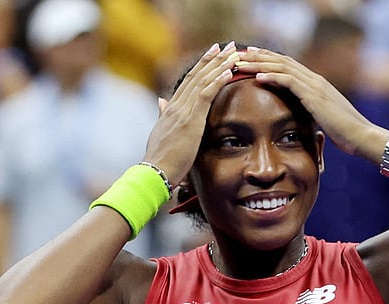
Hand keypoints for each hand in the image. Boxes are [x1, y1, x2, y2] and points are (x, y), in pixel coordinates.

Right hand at [142, 42, 240, 183]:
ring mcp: (182, 111)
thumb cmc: (161, 160)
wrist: (155, 173)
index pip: (188, 82)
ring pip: (202, 80)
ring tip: (234, 52)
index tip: (213, 54)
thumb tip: (161, 102)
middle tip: (228, 46)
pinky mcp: (190, 120)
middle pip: (196, 75)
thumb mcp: (162, 133)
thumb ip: (163, 116)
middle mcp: (175, 106)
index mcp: (170, 110)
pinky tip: (229, 71)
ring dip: (219, 65)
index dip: (202, 66)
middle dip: (213, 59)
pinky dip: (217, 81)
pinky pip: (205, 94)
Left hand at [236, 47, 386, 160]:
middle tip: (240, 54)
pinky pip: (289, 81)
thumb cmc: (346, 133)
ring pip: (283, 67)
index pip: (289, 66)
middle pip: (283, 61)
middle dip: (260, 56)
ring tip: (242, 63)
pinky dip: (273, 76)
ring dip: (260, 64)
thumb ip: (312, 113)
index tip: (252, 57)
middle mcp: (315, 80)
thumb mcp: (324, 119)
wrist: (362, 136)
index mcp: (317, 84)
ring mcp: (315, 86)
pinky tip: (258, 76)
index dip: (269, 60)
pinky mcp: (315, 97)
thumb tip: (301, 119)